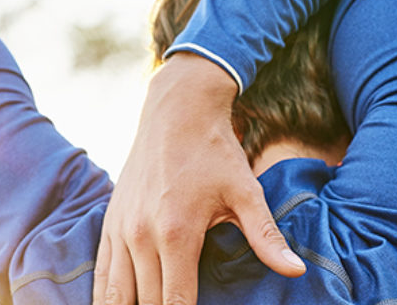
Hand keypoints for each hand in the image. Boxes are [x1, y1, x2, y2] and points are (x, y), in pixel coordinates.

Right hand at [93, 53, 305, 304]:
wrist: (176, 111)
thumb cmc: (214, 152)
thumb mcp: (246, 192)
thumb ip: (266, 237)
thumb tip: (296, 270)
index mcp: (176, 234)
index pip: (176, 303)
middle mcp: (141, 236)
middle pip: (146, 303)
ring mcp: (120, 230)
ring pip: (116, 295)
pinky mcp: (109, 223)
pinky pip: (100, 273)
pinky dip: (107, 297)